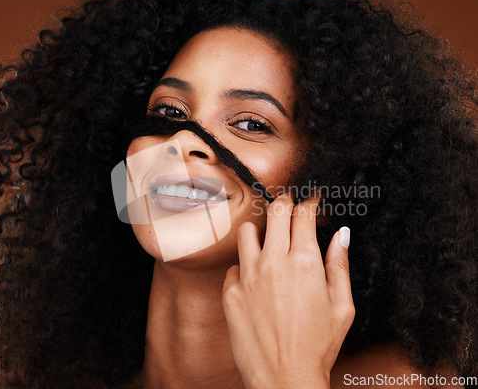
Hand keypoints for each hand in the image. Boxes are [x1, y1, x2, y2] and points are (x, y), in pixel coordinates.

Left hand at [222, 194, 354, 388]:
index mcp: (305, 262)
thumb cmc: (318, 345)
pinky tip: (256, 280)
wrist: (284, 378)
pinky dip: (245, 267)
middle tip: (289, 206)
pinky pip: (235, 266)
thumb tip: (341, 235)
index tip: (310, 201)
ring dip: (260, 231)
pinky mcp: (231, 292)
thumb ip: (340, 265)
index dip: (309, 202)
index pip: (303, 214)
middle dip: (284, 203)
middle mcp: (273, 262)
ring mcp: (248, 276)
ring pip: (247, 231)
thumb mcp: (342, 306)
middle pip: (274, 211)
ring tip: (269, 241)